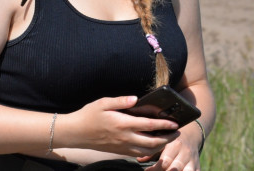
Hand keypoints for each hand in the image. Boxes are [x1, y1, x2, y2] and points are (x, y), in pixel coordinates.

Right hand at [60, 96, 179, 158]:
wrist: (75, 133)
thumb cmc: (89, 115)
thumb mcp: (103, 103)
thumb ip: (121, 101)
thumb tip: (136, 99)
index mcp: (123, 124)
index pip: (149, 125)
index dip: (164, 124)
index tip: (175, 123)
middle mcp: (125, 138)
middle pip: (152, 142)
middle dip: (167, 138)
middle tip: (178, 133)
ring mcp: (122, 146)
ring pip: (146, 151)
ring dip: (160, 146)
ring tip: (169, 139)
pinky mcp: (119, 151)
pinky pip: (138, 154)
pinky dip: (149, 151)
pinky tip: (153, 145)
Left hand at [144, 122, 203, 170]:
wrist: (191, 136)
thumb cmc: (172, 141)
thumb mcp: (163, 142)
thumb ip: (152, 151)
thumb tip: (139, 159)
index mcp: (175, 145)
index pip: (165, 161)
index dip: (155, 169)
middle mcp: (185, 152)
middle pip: (175, 168)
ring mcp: (192, 160)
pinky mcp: (197, 166)